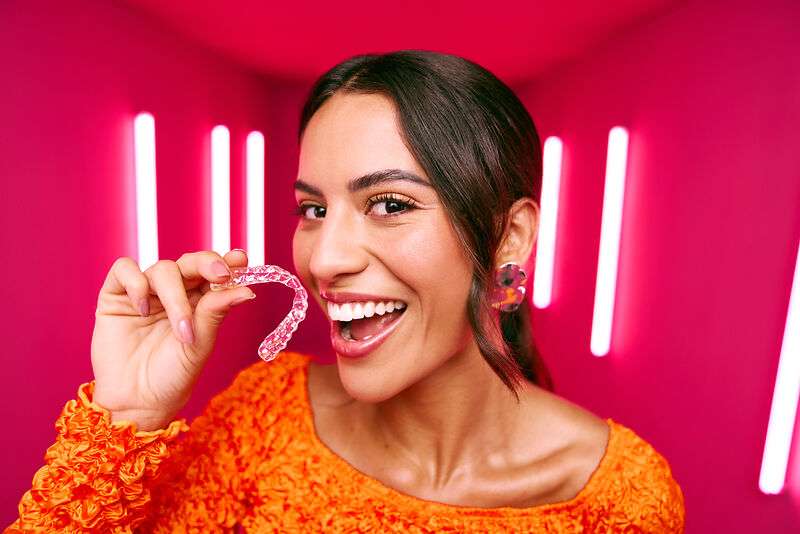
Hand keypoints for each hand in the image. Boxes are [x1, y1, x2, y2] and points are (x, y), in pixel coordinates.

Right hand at [90, 249, 256, 430]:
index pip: (215, 272)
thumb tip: (246, 290)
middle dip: (208, 264)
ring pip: (163, 269)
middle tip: (221, 275)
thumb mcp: (200, 345)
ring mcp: (145, 292)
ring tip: (182, 329)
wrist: (136, 402)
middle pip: (192, 262)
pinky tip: (142, 309)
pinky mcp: (115, 296)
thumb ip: (215, 313)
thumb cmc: (172, 376)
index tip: (241, 260)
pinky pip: (124, 269)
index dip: (228, 262)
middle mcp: (175, 292)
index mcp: (200, 301)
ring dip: (175, 296)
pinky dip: (136, 283)